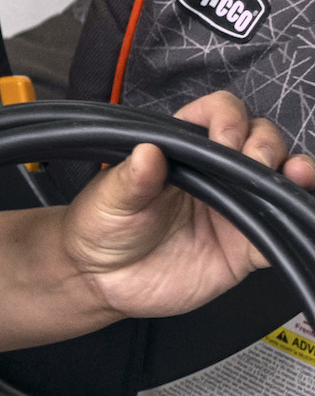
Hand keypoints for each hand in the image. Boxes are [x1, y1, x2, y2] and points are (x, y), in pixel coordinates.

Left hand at [61, 91, 314, 322]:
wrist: (101, 281)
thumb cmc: (100, 227)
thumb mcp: (108, 198)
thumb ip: (130, 178)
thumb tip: (147, 152)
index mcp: (182, 149)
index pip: (218, 114)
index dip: (228, 118)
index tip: (224, 139)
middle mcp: (214, 173)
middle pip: (259, 139)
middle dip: (266, 144)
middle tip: (254, 161)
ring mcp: (232, 208)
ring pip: (277, 180)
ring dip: (293, 172)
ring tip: (294, 174)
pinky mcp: (243, 248)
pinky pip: (279, 231)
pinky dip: (295, 220)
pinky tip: (299, 211)